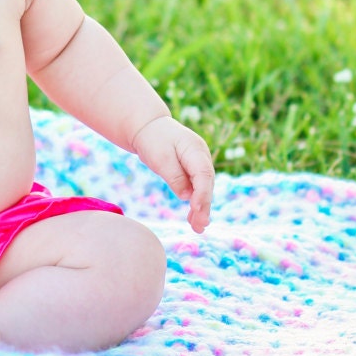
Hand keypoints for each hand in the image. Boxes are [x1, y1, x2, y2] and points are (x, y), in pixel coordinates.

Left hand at [133, 115, 214, 233]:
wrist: (148, 127)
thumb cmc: (153, 140)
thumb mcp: (160, 157)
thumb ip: (174, 176)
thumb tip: (186, 196)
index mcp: (195, 149)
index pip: (203, 174)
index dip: (202, 193)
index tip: (196, 209)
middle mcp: (201, 156)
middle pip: (206, 184)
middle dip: (203, 206)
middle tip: (200, 226)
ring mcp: (198, 163)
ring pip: (203, 188)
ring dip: (200, 208)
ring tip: (197, 228)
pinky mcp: (193, 170)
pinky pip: (197, 187)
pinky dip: (195, 202)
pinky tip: (193, 218)